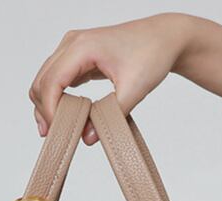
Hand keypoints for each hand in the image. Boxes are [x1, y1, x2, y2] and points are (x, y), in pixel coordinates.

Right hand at [30, 13, 221, 146]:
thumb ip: (109, 115)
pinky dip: (64, 101)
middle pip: (41, 83)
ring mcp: (80, 49)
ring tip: (65, 137)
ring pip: (50, 82)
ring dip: (53, 109)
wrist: (180, 34)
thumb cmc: (162, 54)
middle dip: (44, 115)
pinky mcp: (88, 56)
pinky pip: (64, 81)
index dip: (47, 117)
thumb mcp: (135, 89)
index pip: (50, 86)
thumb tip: (88, 138)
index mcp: (83, 46)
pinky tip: (76, 121)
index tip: (53, 144)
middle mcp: (76, 43)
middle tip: (55, 145)